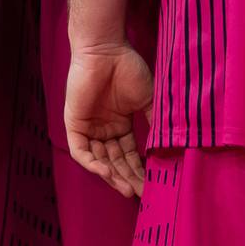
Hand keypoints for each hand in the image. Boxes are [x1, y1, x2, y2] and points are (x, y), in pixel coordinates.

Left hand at [65, 42, 152, 197]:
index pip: (129, 154)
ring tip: (128, 189)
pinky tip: (107, 172)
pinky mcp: (74, 126)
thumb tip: (170, 143)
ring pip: (99, 161)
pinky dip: (93, 164)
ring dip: (113, 176)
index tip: (152, 184)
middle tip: (141, 194)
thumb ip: (154, 120)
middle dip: (128, 178)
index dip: (140, 169)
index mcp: (120, 125)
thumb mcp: (147, 98)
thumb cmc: (128, 69)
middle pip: (115, 162)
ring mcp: (89, 129)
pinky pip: (82, 152)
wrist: (106, 51)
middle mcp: (104, 131)